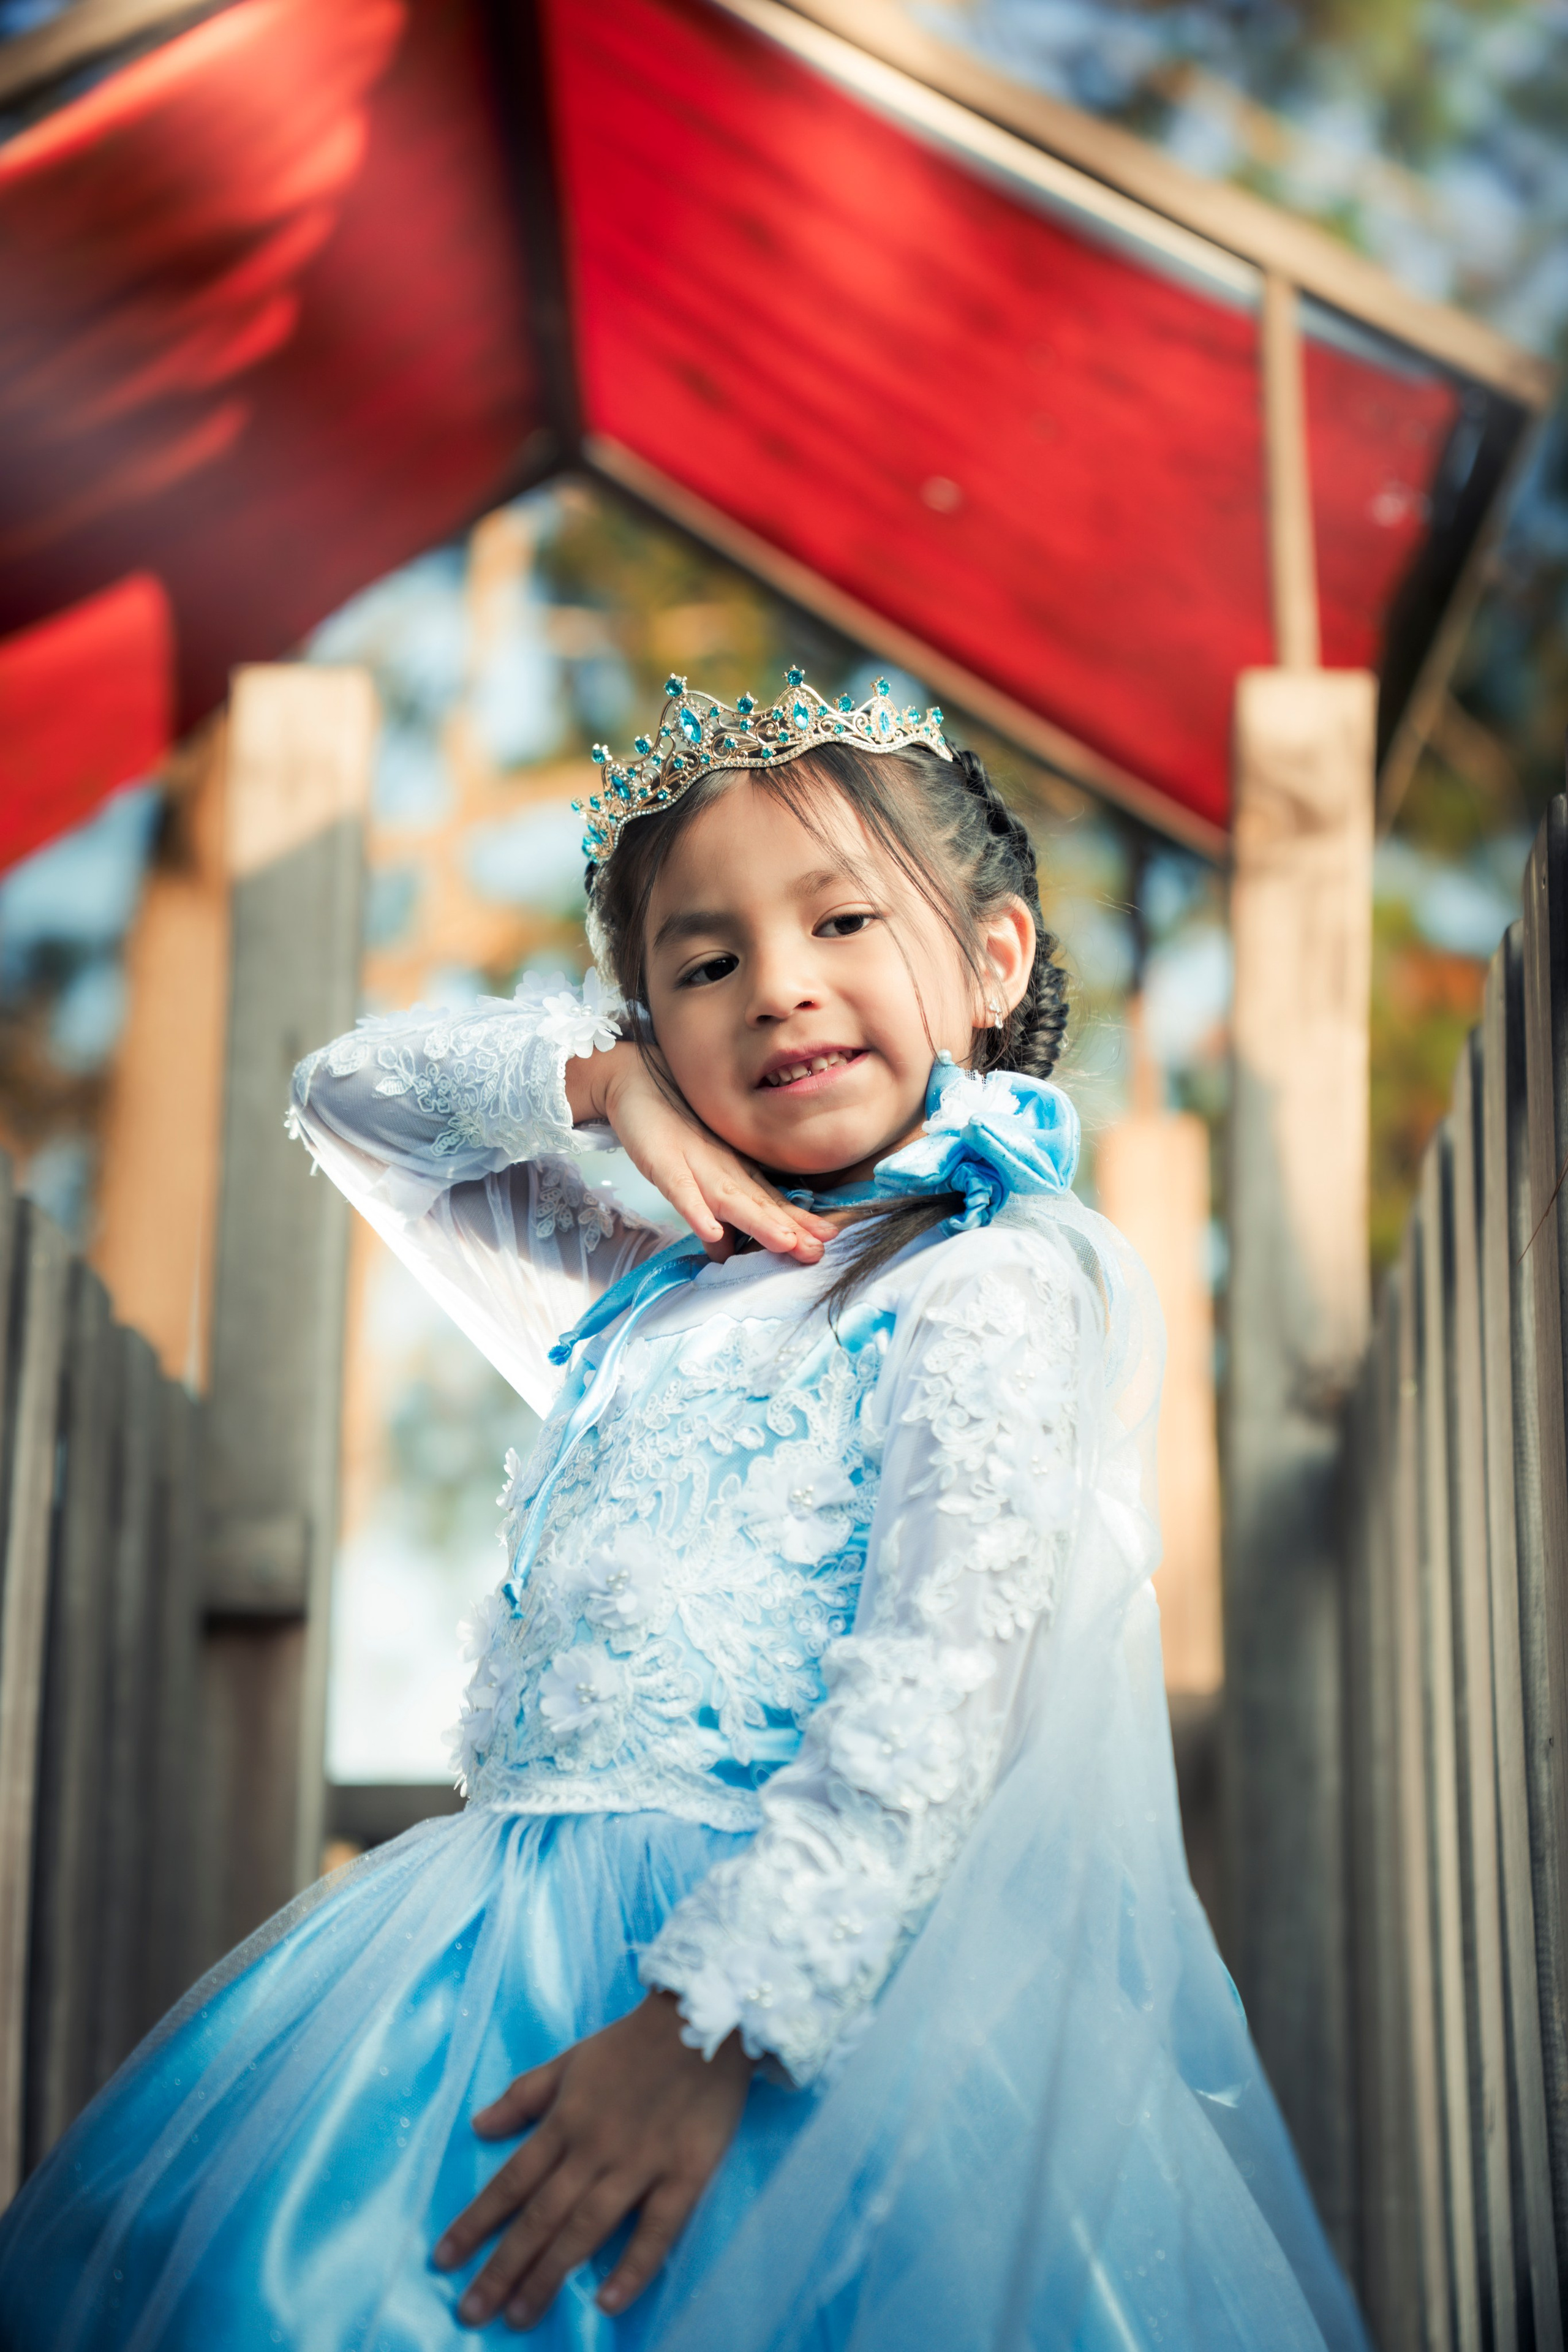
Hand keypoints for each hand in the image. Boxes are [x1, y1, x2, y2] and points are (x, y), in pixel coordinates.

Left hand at [433, 1992, 754, 2328]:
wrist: (706, 2017)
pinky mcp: (685, 2174)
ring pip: (585, 2228)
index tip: (442, 2260)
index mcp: (565, 2121)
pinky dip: (633, 2267)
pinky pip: (657, 2229)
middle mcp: (594, 2149)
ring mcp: (640, 2164)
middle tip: (472, 2313)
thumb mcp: (570, 2060)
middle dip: (502, 2268)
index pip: (511, 2181)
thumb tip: (477, 2127)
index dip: (475, 2222)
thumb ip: (524, 2097)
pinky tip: (608, 2302)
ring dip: (549, 2275)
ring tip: (519, 2318)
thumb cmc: (633, 2042)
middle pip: (540, 2216)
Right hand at [568, 1042, 834, 1263]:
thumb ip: (712, 1211)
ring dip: (757, 1221)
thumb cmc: (673, 1127)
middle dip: (789, 1228)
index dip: (798, 1223)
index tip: (828, 1241)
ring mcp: (694, 1164)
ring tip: (784, 1242)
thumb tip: (723, 1249)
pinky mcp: (663, 1161)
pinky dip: (695, 1209)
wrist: (636, 1079)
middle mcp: (723, 1170)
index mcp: (734, 1173)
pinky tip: (711, 1230)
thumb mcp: (697, 1177)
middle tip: (817, 1250)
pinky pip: (681, 1188)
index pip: (770, 1203)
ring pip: (730, 1197)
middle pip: (759, 1204)